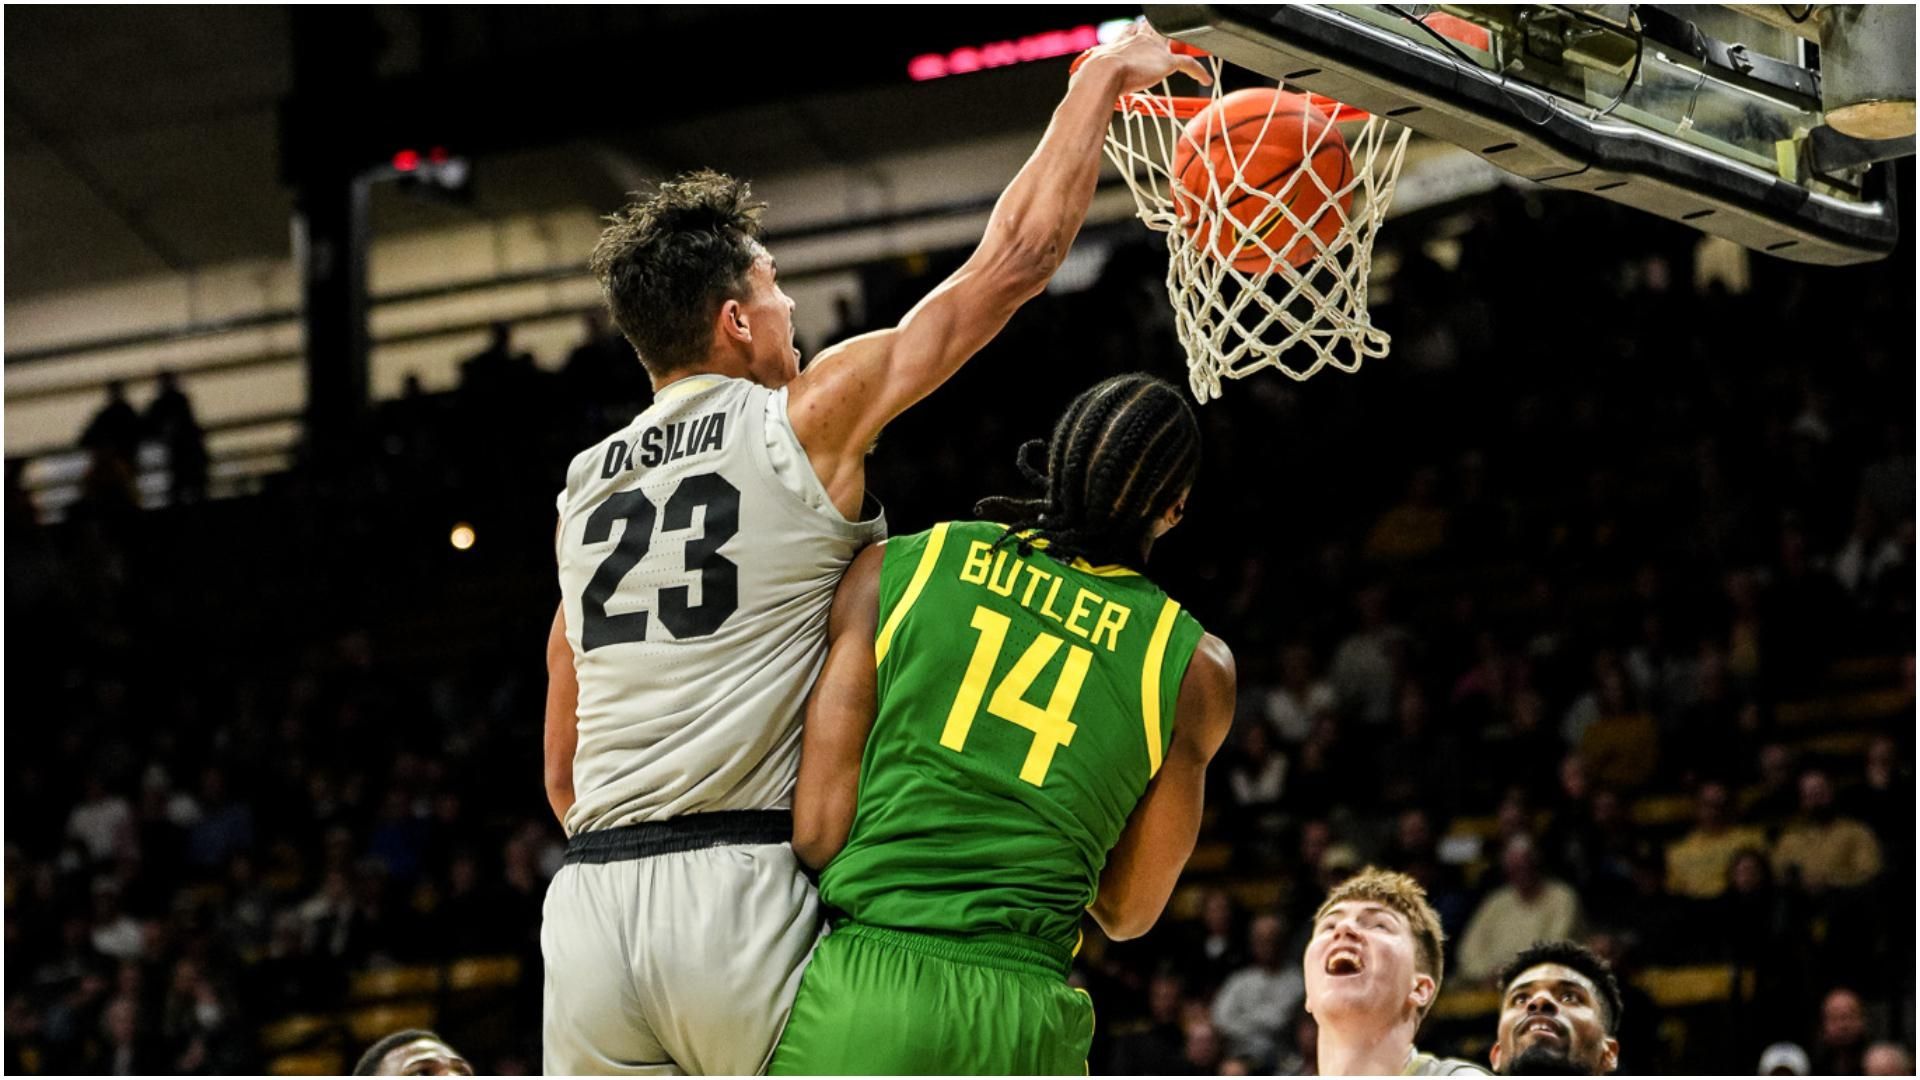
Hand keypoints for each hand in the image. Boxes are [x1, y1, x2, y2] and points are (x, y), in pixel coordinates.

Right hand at [1075, 19, 1211, 95]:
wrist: (1102, 75)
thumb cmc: (1089, 79)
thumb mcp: (1083, 76)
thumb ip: (1085, 80)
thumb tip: (1077, 91)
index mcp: (1118, 41)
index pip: (1131, 30)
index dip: (1136, 33)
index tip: (1138, 36)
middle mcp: (1136, 39)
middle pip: (1153, 29)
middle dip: (1158, 32)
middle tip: (1165, 38)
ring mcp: (1152, 48)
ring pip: (1171, 40)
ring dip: (1179, 45)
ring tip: (1189, 51)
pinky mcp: (1165, 61)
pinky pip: (1188, 63)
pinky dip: (1198, 71)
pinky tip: (1205, 79)